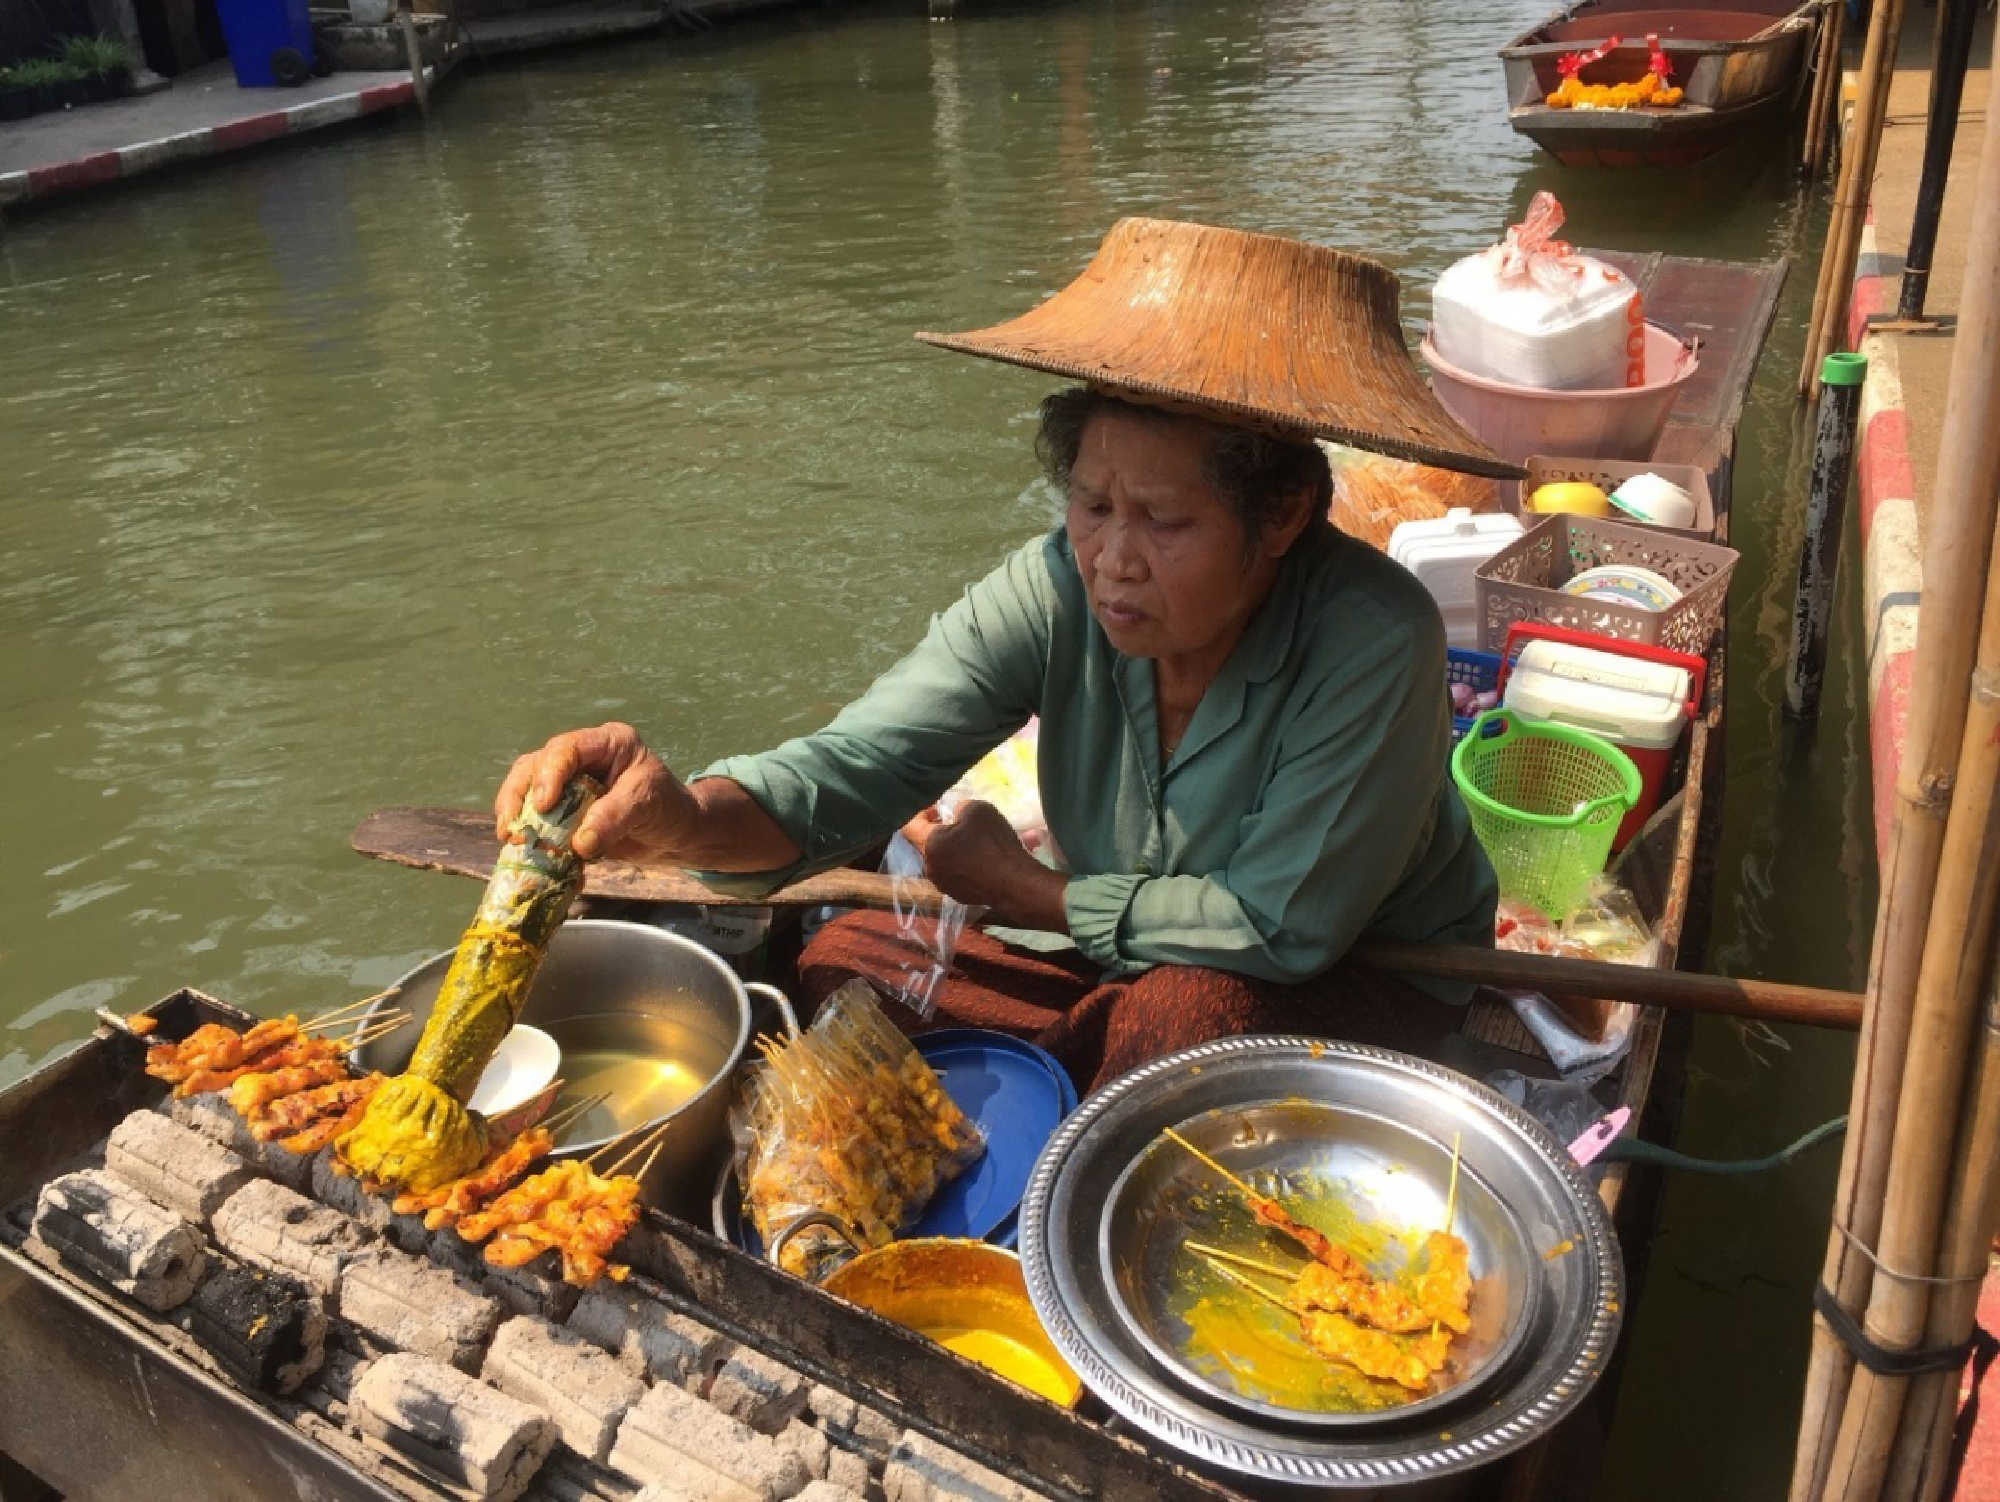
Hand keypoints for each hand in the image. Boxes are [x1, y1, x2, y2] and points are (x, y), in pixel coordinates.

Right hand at [494, 722, 693, 861]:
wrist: (675, 834)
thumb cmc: (668, 806)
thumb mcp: (648, 803)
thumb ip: (614, 818)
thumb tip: (579, 843)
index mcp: (605, 743)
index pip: (566, 749)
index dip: (549, 774)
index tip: (543, 805)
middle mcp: (581, 759)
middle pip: (534, 767)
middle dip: (518, 796)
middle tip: (512, 827)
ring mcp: (567, 785)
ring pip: (526, 792)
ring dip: (516, 818)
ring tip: (512, 842)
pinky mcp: (563, 813)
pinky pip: (537, 822)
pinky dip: (533, 841)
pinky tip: (536, 861)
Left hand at [900, 800, 1067, 929]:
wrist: (1015, 883)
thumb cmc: (994, 843)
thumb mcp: (977, 809)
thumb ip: (959, 808)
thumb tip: (955, 815)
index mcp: (929, 845)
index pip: (909, 825)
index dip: (921, 811)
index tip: (938, 807)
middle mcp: (930, 867)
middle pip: (926, 843)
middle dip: (939, 830)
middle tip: (958, 822)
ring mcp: (943, 884)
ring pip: (941, 859)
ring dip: (952, 847)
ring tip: (974, 840)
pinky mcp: (958, 895)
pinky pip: (954, 873)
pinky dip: (962, 863)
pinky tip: (982, 859)